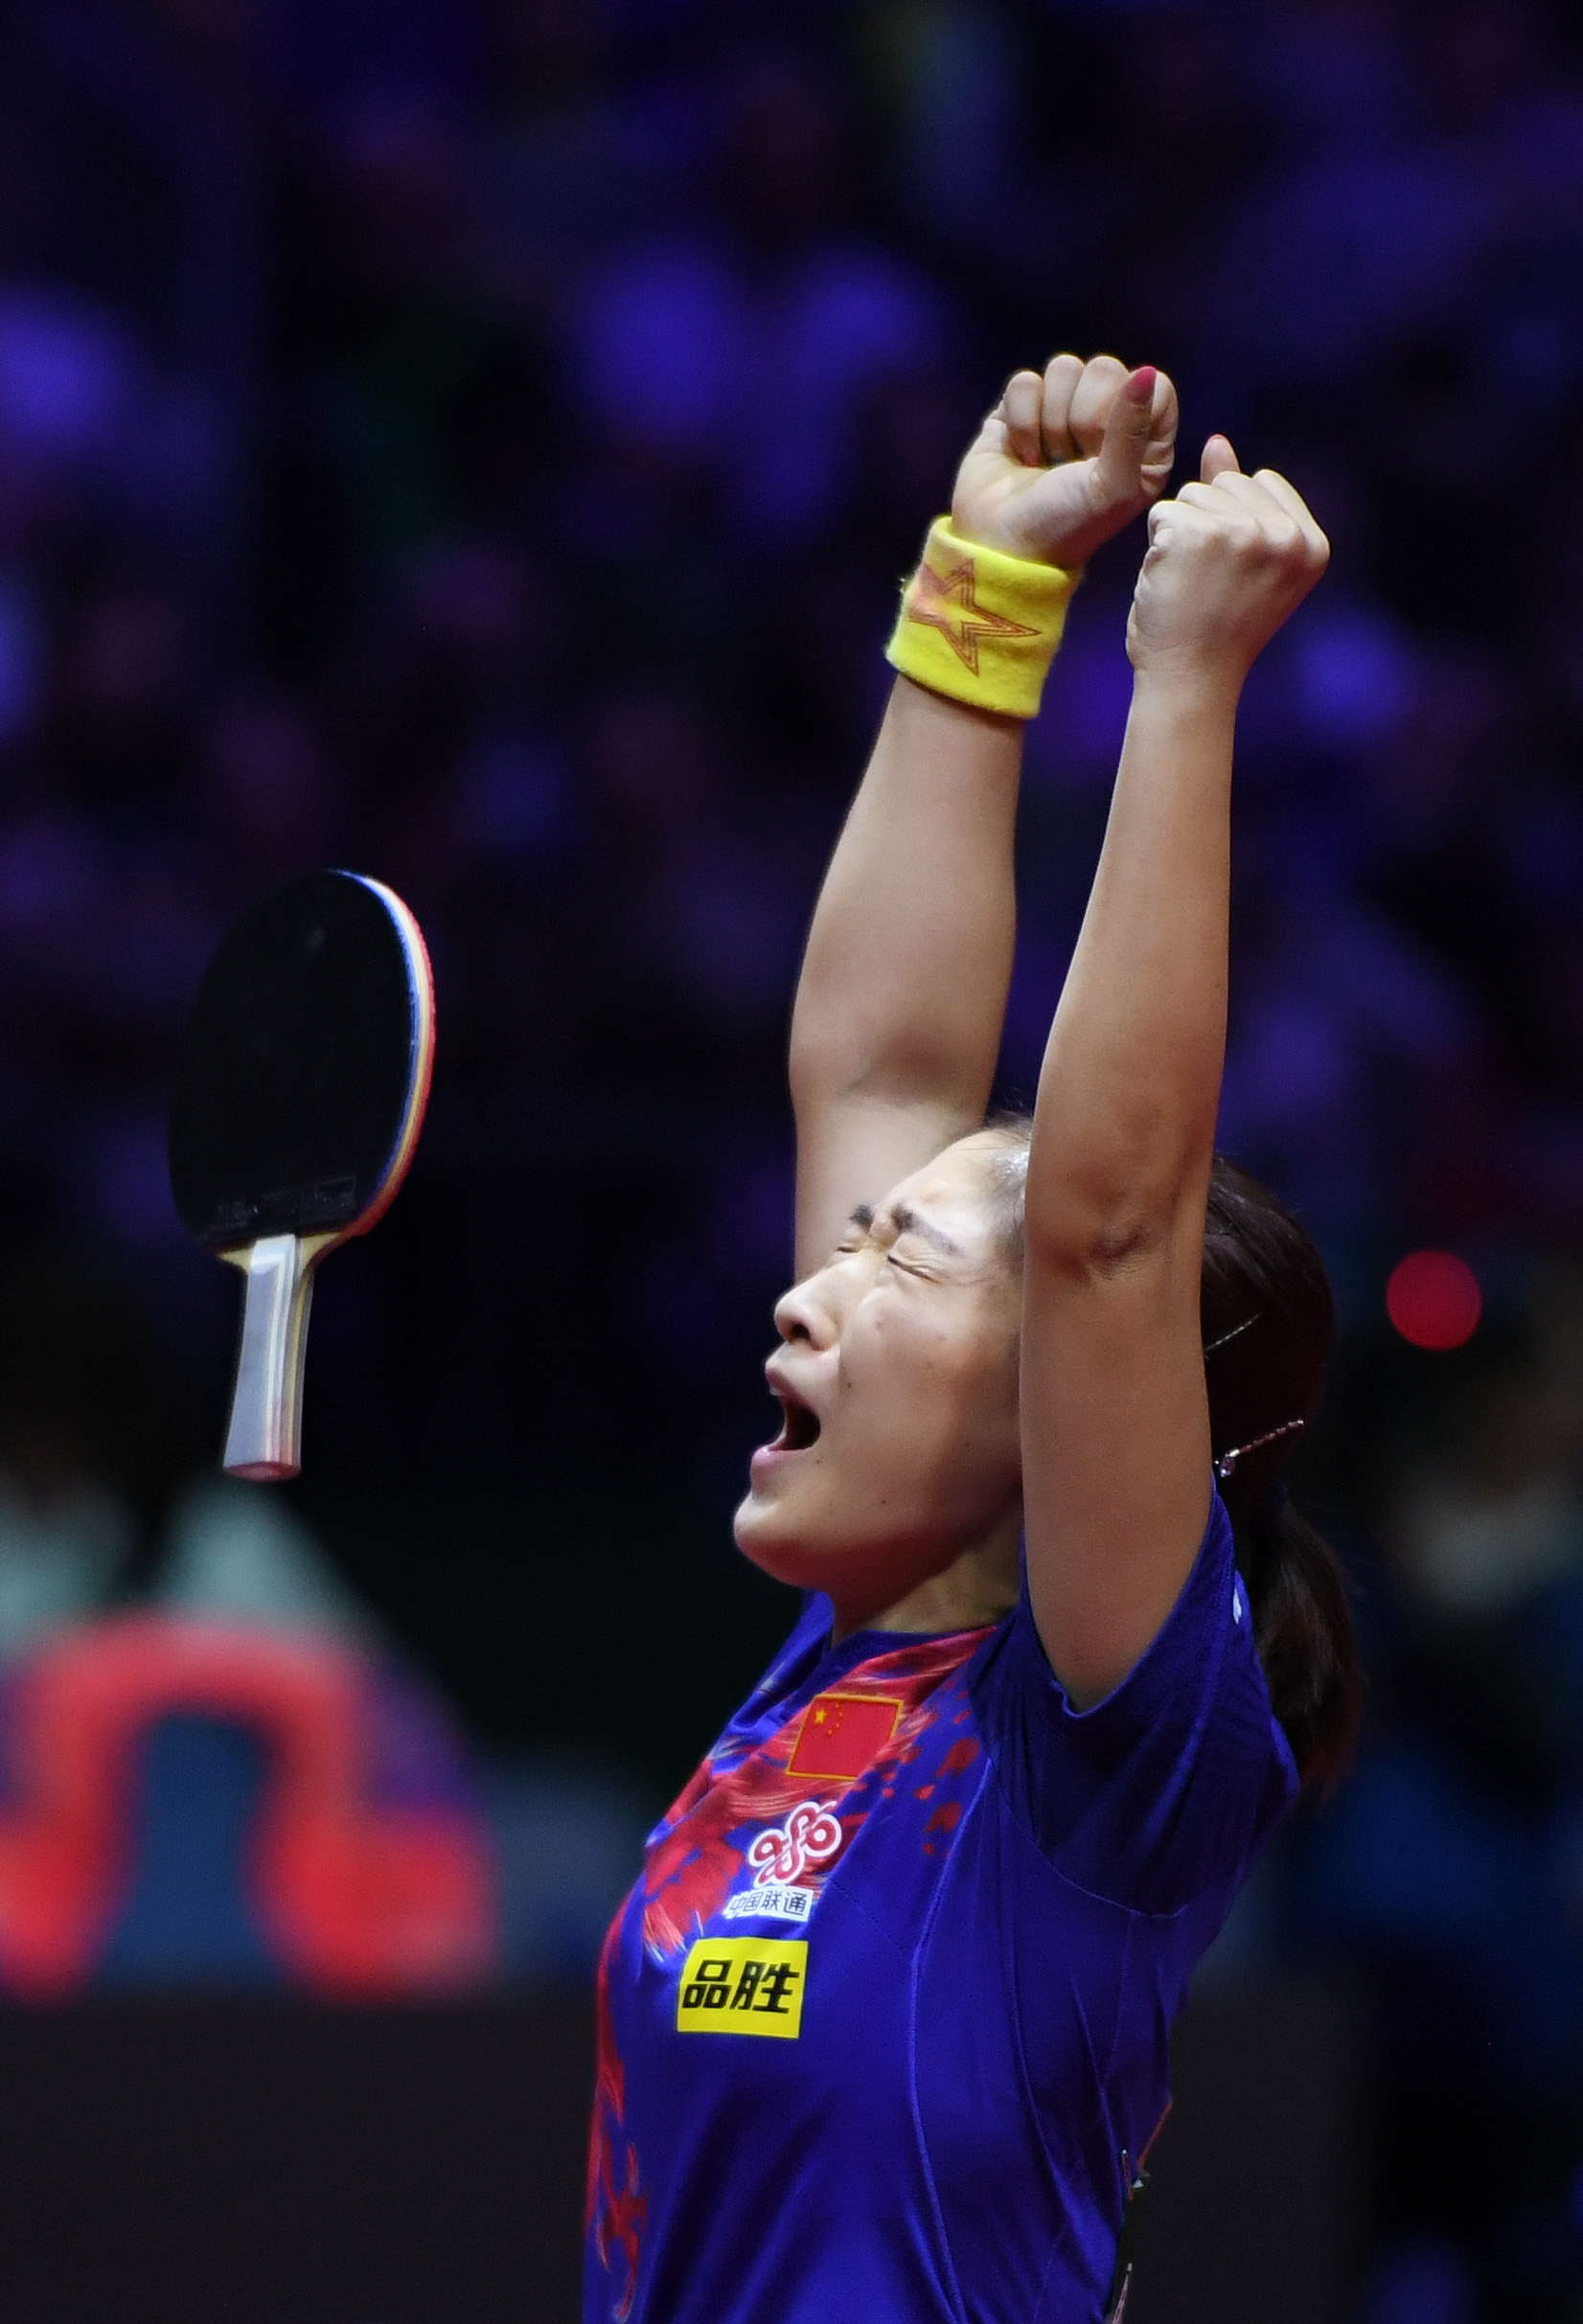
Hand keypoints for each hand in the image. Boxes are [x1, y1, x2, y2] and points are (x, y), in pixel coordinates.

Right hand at [950, 353, 1177, 570]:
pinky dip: (1020, 421)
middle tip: (1072, 460)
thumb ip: (1132, 429)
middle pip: (1105, 369)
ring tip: (1046, 461)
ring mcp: (1063, 410)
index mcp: (1145, 442)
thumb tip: (1145, 372)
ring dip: (1050, 421)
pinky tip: (1021, 454)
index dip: (1127, 409)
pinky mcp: (1021, 408)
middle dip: (1083, 418)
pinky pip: (1025, 381)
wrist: (1002, 546)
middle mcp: (1108, 419)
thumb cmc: (1066, 526)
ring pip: (1064, 368)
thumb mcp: (1112, 486)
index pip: (1153, 385)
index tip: (1106, 451)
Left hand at [1126, 437, 1328, 686]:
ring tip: (1192, 584)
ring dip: (1180, 536)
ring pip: (1192, 494)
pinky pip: (1163, 513)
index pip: (1261, 482)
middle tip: (1210, 584)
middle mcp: (1286, 535)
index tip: (1234, 576)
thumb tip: (1217, 442)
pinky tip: (1170, 583)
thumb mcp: (1242, 562)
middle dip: (1206, 524)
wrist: (1189, 681)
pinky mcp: (1198, 533)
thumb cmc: (1215, 629)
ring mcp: (1245, 531)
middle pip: (1226, 483)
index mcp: (1312, 544)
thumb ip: (1240, 499)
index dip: (1233, 523)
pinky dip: (1155, 547)